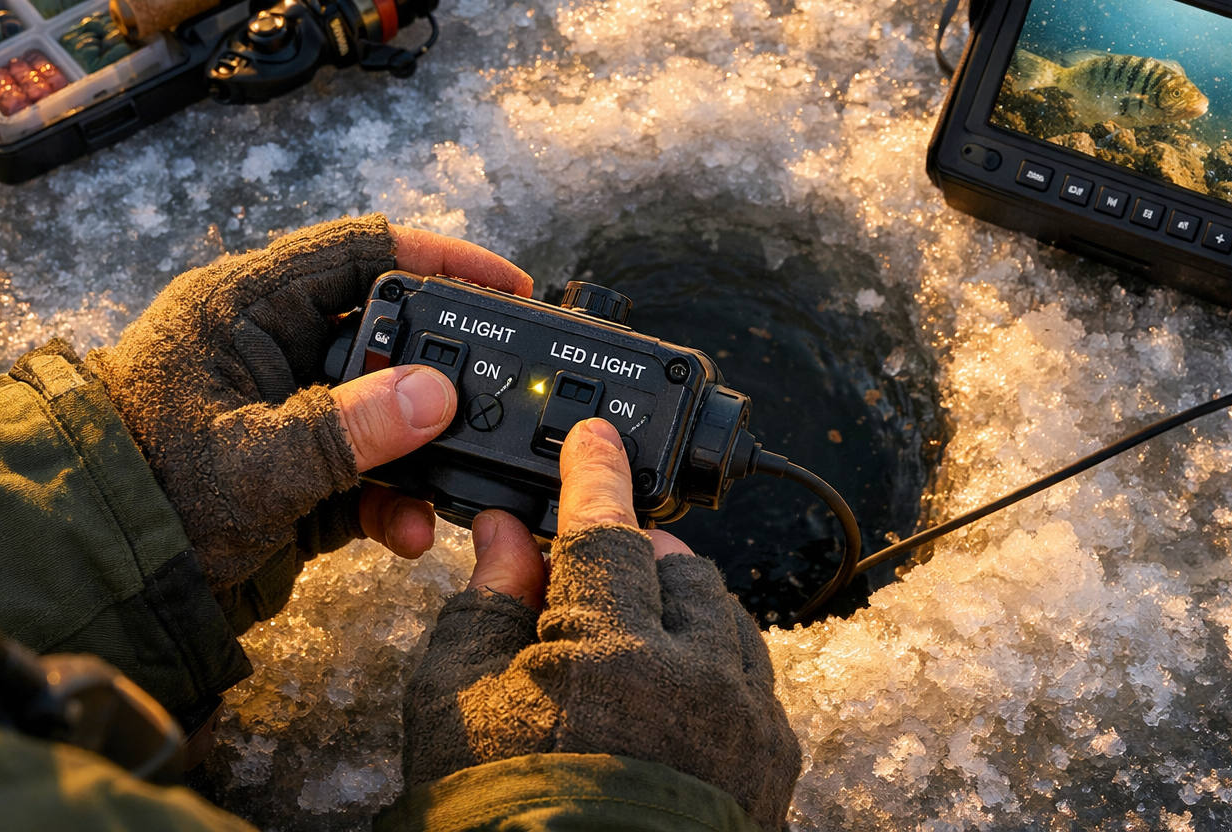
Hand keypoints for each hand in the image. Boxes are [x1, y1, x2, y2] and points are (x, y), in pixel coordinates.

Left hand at [85, 215, 531, 591]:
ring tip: (449, 485)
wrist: (95, 574)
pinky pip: (373, 469)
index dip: (440, 257)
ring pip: (389, 410)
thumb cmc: (140, 491)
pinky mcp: (305, 467)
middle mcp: (278, 349)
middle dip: (444, 375)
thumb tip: (436, 395)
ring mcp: (294, 409)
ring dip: (423, 452)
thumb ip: (348, 428)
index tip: (506, 283)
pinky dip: (397, 499)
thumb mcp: (252, 460)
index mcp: (249, 308)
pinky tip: (408, 528)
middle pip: (391, 334)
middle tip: (497, 396)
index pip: (362, 252)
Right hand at [401, 419, 801, 831]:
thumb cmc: (498, 817)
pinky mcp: (773, 759)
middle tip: (581, 582)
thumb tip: (507, 534)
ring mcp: (745, 722)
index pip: (605, 532)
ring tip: (622, 640)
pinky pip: (752, 674)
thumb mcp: (458, 705)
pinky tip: (669, 684)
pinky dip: (712, 660)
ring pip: (724, 616)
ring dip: (677, 608)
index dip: (594, 473)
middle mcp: (697, 680)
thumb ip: (488, 603)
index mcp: (612, 658)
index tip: (596, 438)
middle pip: (676, 569)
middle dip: (631, 560)